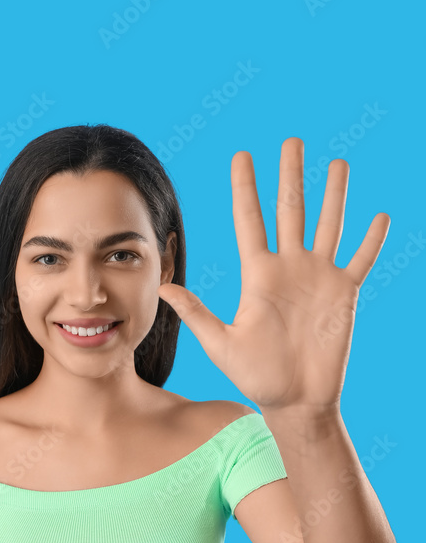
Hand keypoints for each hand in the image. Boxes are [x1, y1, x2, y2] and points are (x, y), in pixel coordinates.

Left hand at [157, 136, 389, 412]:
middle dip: (291, 176)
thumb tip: (162, 287)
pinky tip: (378, 216)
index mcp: (258, 276)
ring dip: (333, 195)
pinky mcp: (344, 294)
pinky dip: (370, 240)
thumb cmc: (257, 377)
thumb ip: (197, 314)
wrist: (295, 401)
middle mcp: (289, 269)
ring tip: (337, 164)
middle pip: (290, 211)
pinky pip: (360, 260)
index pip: (250, 221)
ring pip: (329, 225)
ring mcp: (318, 278)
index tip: (242, 156)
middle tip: (291, 140)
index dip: (246, 188)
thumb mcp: (221, 345)